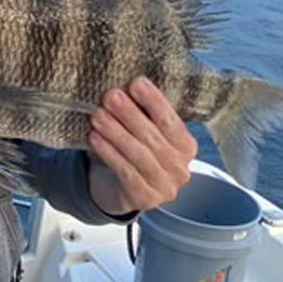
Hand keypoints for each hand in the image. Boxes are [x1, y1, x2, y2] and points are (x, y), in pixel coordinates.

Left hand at [87, 76, 197, 215]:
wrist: (119, 189)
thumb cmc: (133, 151)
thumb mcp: (143, 131)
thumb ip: (142, 113)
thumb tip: (125, 86)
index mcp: (186, 146)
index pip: (171, 122)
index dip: (154, 102)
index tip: (136, 83)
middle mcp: (181, 169)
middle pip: (154, 138)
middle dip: (130, 114)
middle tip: (111, 96)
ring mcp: (165, 187)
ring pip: (140, 155)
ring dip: (117, 133)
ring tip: (98, 115)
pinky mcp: (145, 199)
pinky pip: (126, 172)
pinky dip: (110, 153)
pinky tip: (95, 138)